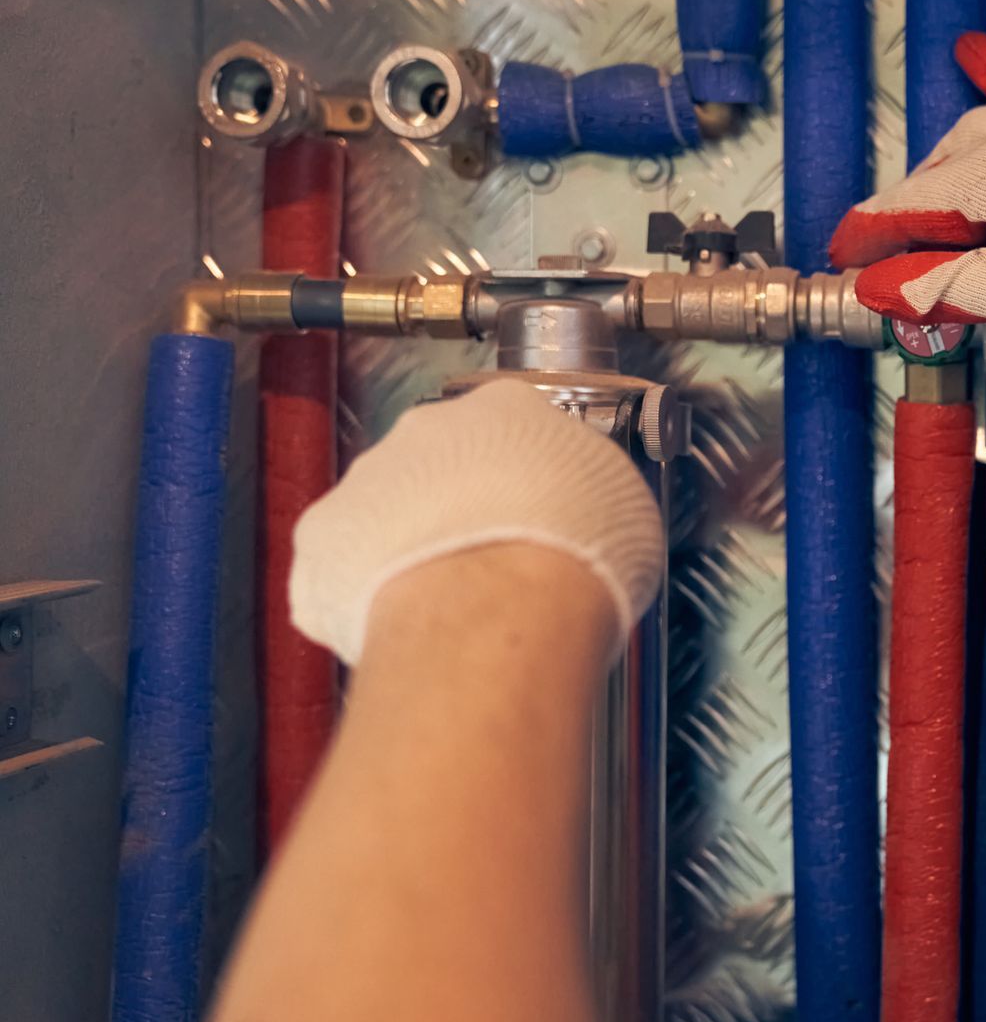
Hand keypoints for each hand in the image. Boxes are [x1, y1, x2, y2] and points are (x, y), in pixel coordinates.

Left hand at [288, 379, 664, 665]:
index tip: (542, 501)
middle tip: (497, 554)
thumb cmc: (570, 557)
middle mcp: (430, 428)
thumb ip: (589, 490)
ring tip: (456, 595)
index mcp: (508, 406)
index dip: (529, 470)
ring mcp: (370, 477)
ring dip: (414, 542)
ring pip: (388, 508)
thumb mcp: (624, 506)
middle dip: (463, 503)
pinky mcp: (325, 534)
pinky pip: (343, 559)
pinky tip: (409, 615)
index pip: (513, 423)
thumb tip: (591, 510)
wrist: (503, 609)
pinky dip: (366, 586)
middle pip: (443, 460)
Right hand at [830, 33, 985, 344]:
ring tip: (934, 202)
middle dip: (912, 209)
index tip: (844, 258)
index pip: (910, 204)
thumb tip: (885, 286)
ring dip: (948, 165)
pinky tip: (984, 60)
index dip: (871, 237)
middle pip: (942, 165)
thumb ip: (950, 286)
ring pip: (981, 128)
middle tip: (895, 257)